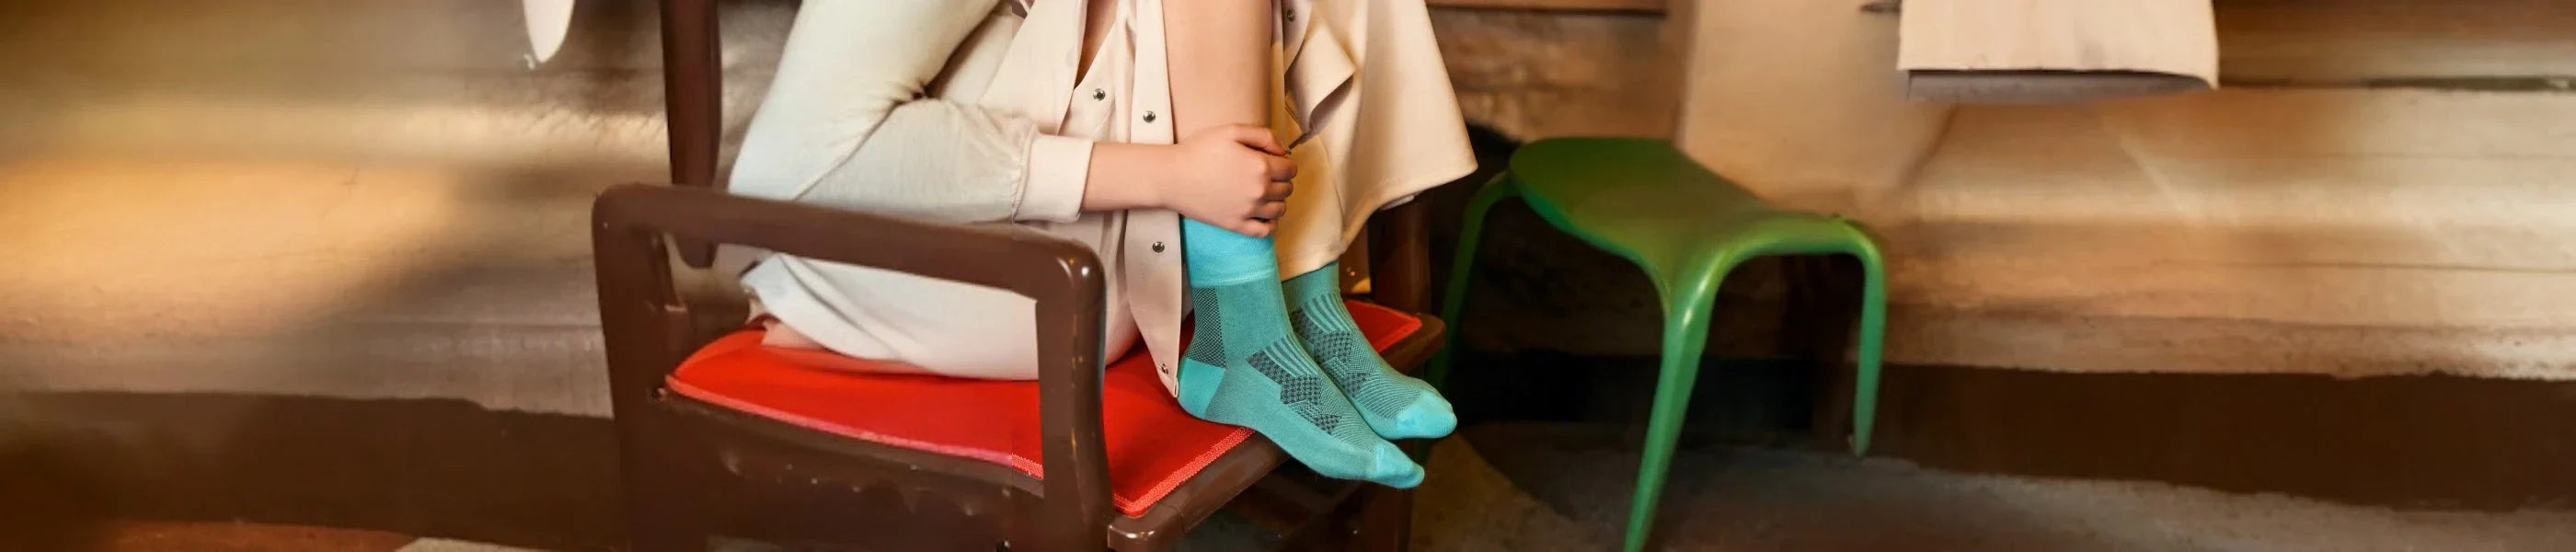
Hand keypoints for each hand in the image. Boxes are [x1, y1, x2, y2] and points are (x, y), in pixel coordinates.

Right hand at [1160, 124, 1295, 236]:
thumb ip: (1264, 136)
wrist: (1172, 177)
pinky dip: (1270, 223)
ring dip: (1277, 200)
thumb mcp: (1231, 131)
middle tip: (1265, 174)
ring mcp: (1249, 211)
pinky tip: (1262, 214)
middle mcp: (1260, 191)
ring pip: (1280, 209)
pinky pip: (1266, 231)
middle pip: (1287, 189)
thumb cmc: (1199, 150)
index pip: (1291, 169)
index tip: (1273, 161)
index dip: (1285, 163)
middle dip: (1281, 180)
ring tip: (1262, 192)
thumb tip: (1284, 151)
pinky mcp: (1236, 225)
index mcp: (1261, 167)